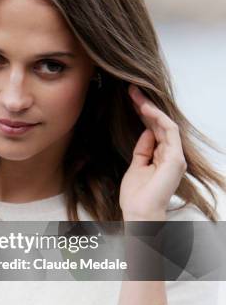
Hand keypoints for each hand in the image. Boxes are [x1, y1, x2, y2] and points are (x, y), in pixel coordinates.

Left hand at [119, 84, 186, 220]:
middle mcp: (171, 155)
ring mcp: (175, 156)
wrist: (139, 213)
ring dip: (150, 108)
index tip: (129, 100)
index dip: (143, 114)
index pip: (154, 130)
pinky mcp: (175, 158)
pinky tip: (144, 108)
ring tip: (135, 95)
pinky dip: (157, 118)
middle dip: (145, 106)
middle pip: (159, 124)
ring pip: (165, 124)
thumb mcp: (137, 166)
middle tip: (131, 91)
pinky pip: (169, 131)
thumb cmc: (136, 196)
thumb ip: (143, 149)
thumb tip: (146, 132)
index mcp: (162, 157)